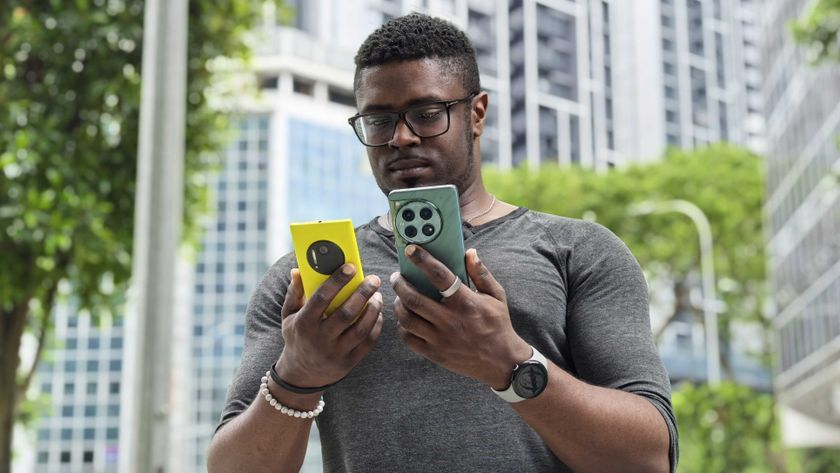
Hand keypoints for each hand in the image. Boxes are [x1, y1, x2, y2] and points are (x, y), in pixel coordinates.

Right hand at [275, 265, 383, 389]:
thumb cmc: (297, 336)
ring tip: (377, 295)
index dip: (337, 281)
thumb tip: (297, 270)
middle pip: (346, 313)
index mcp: (304, 323)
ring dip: (373, 309)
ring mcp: (336, 353)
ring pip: (361, 328)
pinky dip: (376, 325)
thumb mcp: (289, 315)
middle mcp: (320, 339)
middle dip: (363, 293)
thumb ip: (294, 293)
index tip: (350, 267)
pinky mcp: (349, 362)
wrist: (301, 374)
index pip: (321, 298)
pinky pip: (368, 342)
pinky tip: (377, 313)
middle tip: (374, 279)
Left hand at [390, 246, 531, 388]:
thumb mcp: (496, 296)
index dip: (423, 260)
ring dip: (398, 304)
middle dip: (400, 284)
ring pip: (407, 319)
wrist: (502, 362)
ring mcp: (440, 339)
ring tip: (398, 297)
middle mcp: (450, 320)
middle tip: (397, 276)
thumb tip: (470, 253)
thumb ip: (481, 274)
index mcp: (465, 302)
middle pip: (414, 298)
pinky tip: (405, 318)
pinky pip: (408, 338)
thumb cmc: (499, 325)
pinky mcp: (434, 354)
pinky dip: (402, 326)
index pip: (439, 275)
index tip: (411, 250)